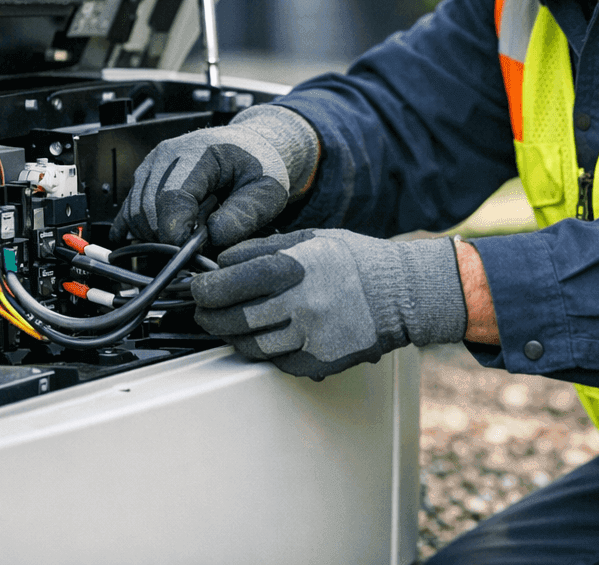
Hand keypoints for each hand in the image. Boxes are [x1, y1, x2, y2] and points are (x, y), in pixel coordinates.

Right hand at [114, 104, 318, 246]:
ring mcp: (154, 165)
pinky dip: (138, 229)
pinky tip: (151, 241)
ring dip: (158, 234)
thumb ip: (243, 215)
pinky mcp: (147, 177)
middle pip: (150, 209)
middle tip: (199, 242)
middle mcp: (169, 155)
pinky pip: (129, 209)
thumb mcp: (268, 191)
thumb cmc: (261, 164)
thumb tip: (211, 237)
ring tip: (191, 231)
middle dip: (170, 236)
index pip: (172, 197)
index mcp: (200, 152)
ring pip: (137, 213)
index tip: (192, 251)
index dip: (177, 232)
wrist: (253, 144)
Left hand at [190, 229, 466, 378]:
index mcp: (295, 268)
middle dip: (208, 315)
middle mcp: (300, 304)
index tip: (197, 286)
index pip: (229, 283)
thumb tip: (222, 261)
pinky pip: (275, 361)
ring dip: (231, 335)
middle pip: (233, 319)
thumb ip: (263, 249)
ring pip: (249, 345)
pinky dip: (261, 349)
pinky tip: (262, 335)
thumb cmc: (355, 261)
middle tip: (202, 308)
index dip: (203, 287)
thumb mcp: (310, 238)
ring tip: (228, 323)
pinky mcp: (317, 361)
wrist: (401, 294)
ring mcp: (309, 337)